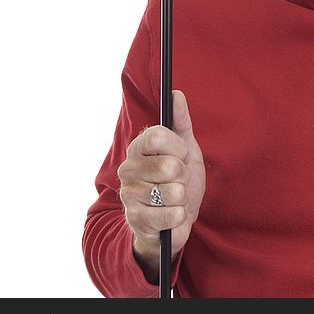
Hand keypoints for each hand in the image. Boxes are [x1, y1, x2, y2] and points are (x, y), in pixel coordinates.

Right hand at [116, 90, 205, 281]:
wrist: (173, 220)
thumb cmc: (178, 181)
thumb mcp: (185, 149)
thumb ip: (180, 122)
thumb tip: (175, 94)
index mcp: (138, 148)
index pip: (157, 135)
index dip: (178, 147)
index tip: (183, 155)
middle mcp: (128, 169)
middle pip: (169, 166)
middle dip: (184, 176)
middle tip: (179, 181)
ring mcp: (129, 194)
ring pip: (174, 192)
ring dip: (182, 198)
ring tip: (174, 199)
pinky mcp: (135, 219)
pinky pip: (172, 214)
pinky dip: (179, 216)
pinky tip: (173, 215)